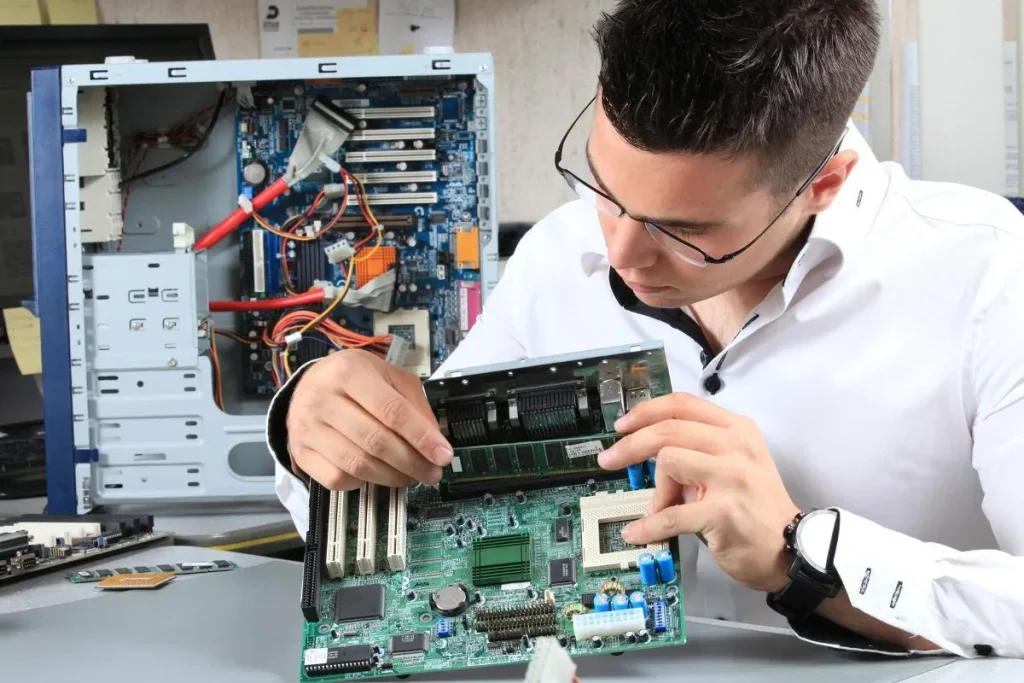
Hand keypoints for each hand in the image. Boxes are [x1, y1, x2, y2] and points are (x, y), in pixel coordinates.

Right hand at [286, 349, 452, 489]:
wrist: (308, 386)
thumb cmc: (354, 380)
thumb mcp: (388, 375)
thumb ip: (414, 403)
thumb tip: (434, 440)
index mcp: (349, 372)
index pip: (392, 410)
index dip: (421, 436)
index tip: (442, 455)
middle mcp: (323, 398)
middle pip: (376, 441)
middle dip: (412, 462)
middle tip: (432, 472)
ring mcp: (308, 428)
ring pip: (358, 465)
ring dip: (392, 477)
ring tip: (410, 476)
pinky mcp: (301, 453)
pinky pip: (337, 479)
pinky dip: (362, 483)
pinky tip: (375, 473)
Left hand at [597, 393, 798, 592]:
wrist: (790, 548)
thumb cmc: (756, 506)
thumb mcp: (733, 463)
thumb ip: (697, 448)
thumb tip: (645, 449)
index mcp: (737, 429)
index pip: (682, 404)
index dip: (645, 411)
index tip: (622, 425)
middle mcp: (736, 447)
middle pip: (668, 429)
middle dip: (630, 444)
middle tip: (610, 459)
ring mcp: (732, 478)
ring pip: (668, 461)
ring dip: (654, 489)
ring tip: (658, 509)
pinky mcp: (723, 512)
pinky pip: (671, 514)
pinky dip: (648, 526)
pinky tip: (637, 532)